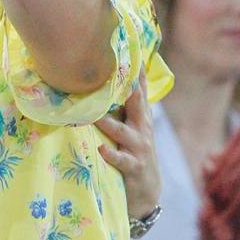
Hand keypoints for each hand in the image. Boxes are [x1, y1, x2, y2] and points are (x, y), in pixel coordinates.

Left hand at [95, 74, 160, 219]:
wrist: (146, 192)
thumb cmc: (134, 151)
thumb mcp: (133, 125)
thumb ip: (125, 103)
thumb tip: (110, 76)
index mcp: (140, 115)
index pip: (139, 87)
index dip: (136, 68)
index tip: (129, 47)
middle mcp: (142, 127)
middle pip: (136, 102)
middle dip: (128, 86)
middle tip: (115, 69)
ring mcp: (139, 147)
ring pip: (122, 131)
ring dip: (107, 122)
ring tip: (93, 114)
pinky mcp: (134, 167)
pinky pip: (122, 160)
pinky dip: (112, 154)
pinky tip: (101, 149)